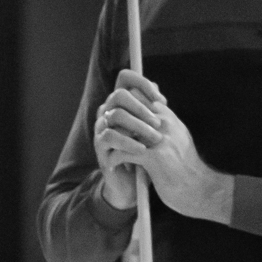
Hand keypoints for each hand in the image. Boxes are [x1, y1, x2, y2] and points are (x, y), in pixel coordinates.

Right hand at [91, 76, 147, 211]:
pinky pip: (110, 136)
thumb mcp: (151, 131)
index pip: (124, 78)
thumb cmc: (144, 153)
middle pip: (119, 94)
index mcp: (120, 104)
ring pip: (116, 115)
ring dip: (139, 126)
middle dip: (142, 107)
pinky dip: (128, 141)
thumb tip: (160, 96)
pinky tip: (142, 149)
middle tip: (159, 124)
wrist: (133, 182)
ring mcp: (101, 128)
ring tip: (155, 138)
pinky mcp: (99, 146)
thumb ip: (153, 113)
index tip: (162, 100)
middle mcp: (107, 111)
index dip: (142, 83)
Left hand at [94, 68, 230, 223]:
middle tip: (106, 134)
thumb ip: (165, 122)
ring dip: (111, 140)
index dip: (122, 106)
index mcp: (168, 116)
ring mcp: (159, 139)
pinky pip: (122, 152)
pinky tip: (113, 166)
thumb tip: (154, 107)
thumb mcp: (178, 136)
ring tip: (107, 149)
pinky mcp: (154, 158)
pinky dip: (114, 159)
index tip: (116, 122)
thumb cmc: (186, 165)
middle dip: (112, 121)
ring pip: (121, 129)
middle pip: (126, 108)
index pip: (136, 96)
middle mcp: (164, 123)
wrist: (199, 188)